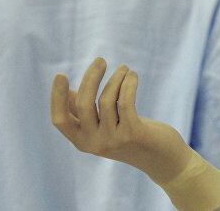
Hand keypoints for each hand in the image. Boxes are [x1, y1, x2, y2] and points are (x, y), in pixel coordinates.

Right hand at [50, 58, 193, 183]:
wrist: (162, 160)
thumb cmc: (131, 136)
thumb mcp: (105, 126)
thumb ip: (86, 113)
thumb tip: (67, 92)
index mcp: (82, 141)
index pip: (60, 120)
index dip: (57, 98)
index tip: (60, 75)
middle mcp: (94, 143)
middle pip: (83, 104)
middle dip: (91, 77)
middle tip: (100, 60)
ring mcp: (113, 140)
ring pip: (106, 99)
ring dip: (116, 78)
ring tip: (124, 69)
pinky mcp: (132, 134)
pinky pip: (125, 101)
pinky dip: (128, 84)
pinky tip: (132, 75)